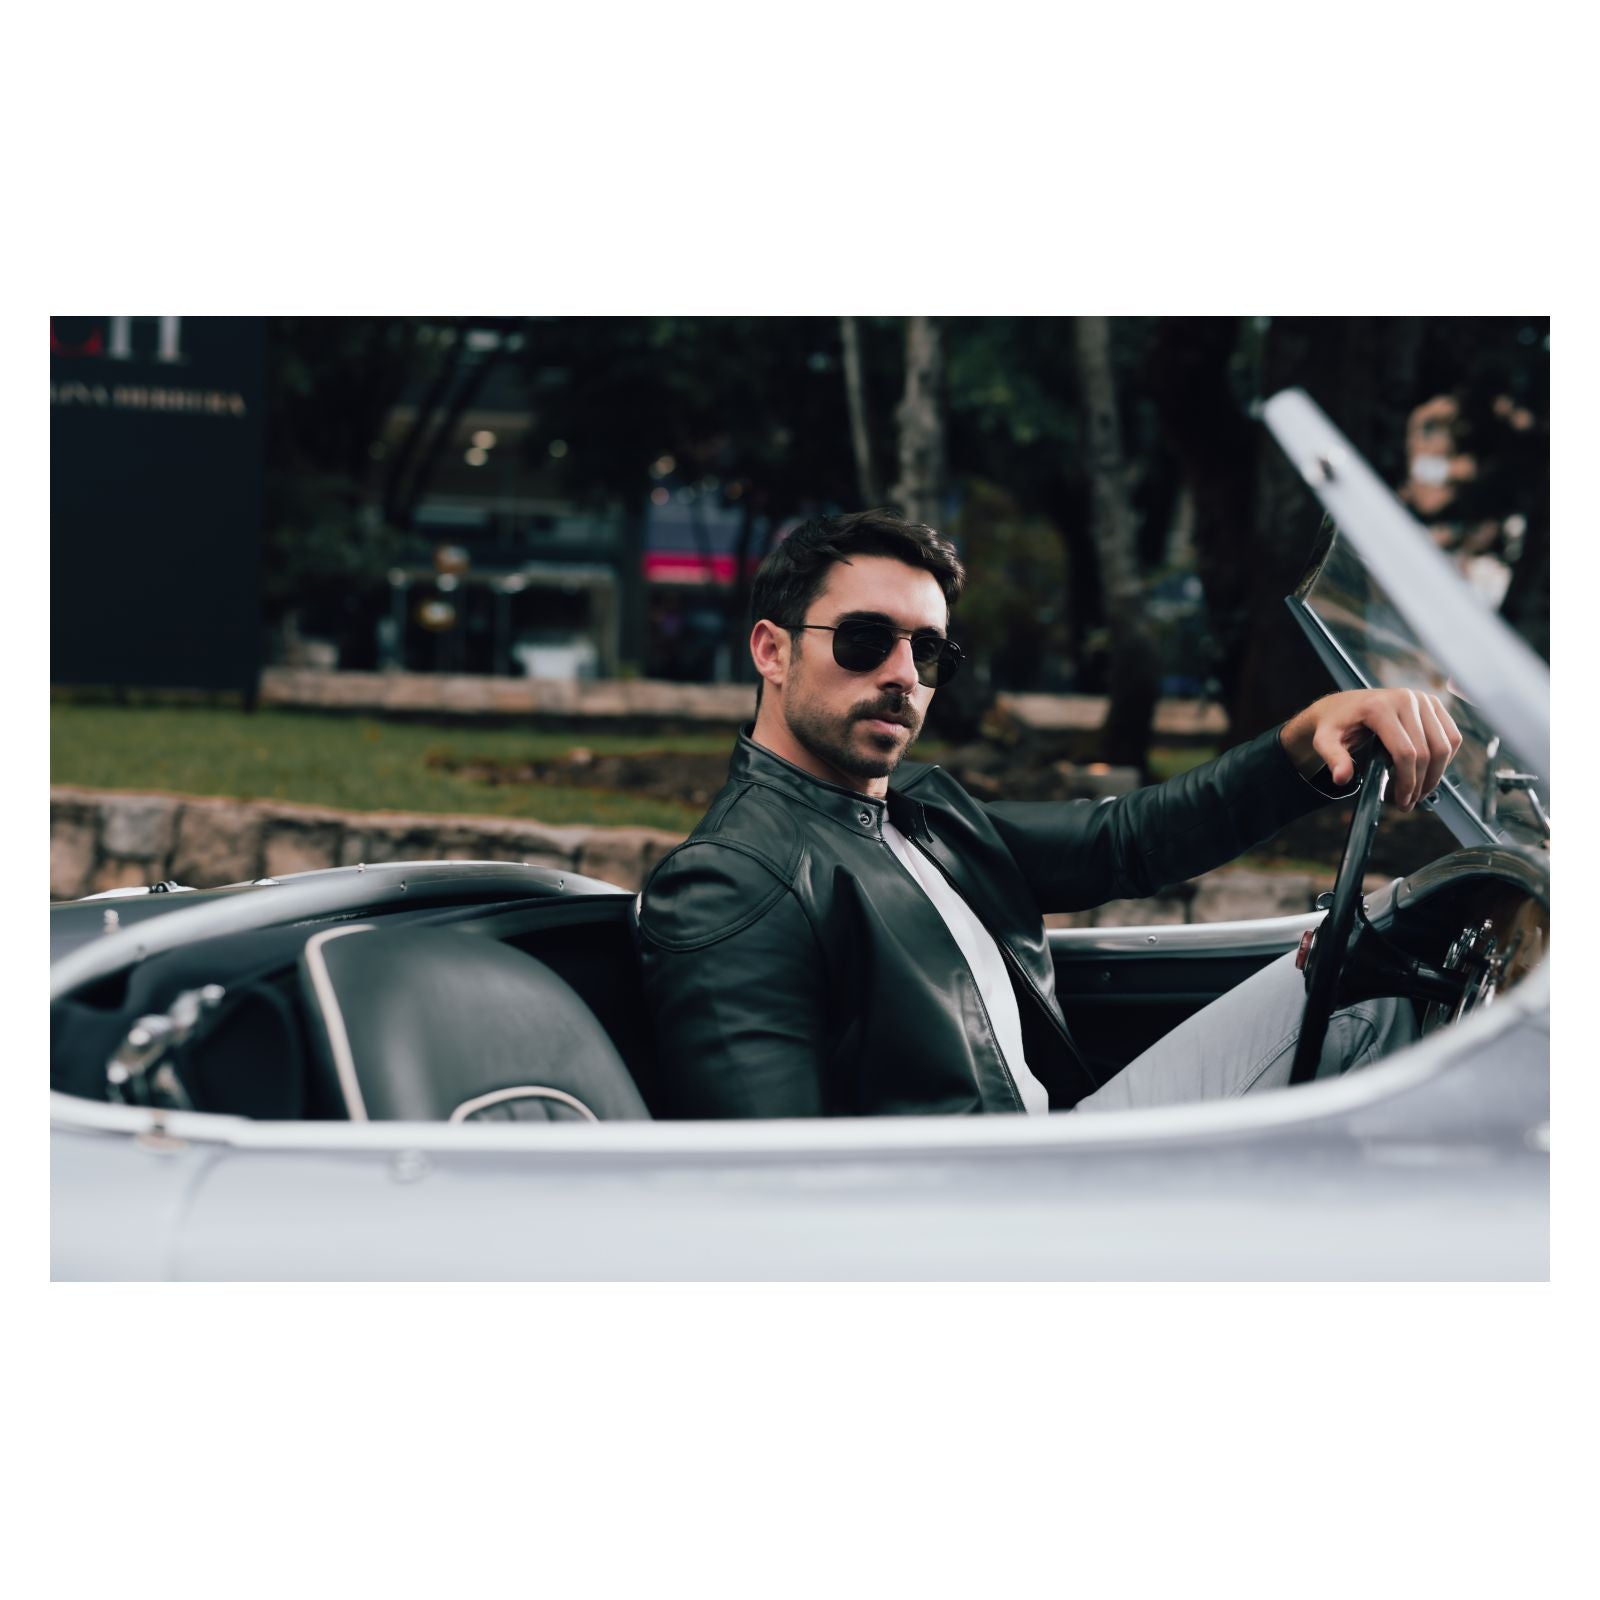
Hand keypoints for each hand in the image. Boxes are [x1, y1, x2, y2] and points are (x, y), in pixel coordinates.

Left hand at [1280, 689, 1463, 810]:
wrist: (1343, 706)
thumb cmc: (1335, 724)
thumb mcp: (1325, 741)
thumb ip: (1334, 759)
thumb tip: (1342, 778)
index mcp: (1379, 707)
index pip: (1405, 752)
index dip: (1407, 782)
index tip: (1401, 801)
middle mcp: (1405, 698)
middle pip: (1428, 751)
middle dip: (1422, 783)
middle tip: (1410, 802)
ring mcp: (1422, 699)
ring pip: (1444, 745)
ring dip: (1436, 774)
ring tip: (1419, 791)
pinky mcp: (1432, 703)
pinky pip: (1451, 736)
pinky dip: (1445, 758)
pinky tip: (1429, 772)